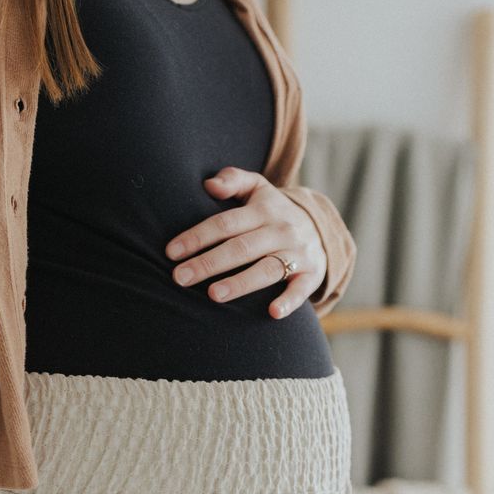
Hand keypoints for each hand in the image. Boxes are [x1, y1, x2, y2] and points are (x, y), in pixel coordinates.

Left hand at [165, 166, 326, 318]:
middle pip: (241, 248)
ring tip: (213, 295)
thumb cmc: (273, 211)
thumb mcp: (257, 188)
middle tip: (180, 277)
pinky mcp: (310, 275)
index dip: (198, 237)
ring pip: (267, 269)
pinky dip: (289, 302)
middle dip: (209, 263)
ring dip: (240, 283)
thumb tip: (209, 185)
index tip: (172, 252)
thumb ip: (233, 180)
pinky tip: (272, 313)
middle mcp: (280, 230)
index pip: (225, 223)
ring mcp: (297, 253)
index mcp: (263, 210)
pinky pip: (300, 290)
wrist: (321, 229)